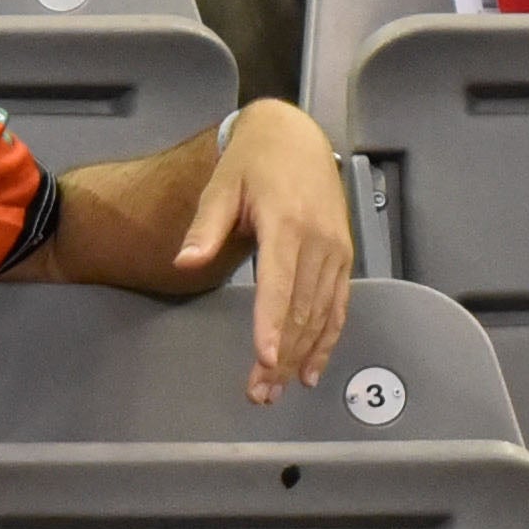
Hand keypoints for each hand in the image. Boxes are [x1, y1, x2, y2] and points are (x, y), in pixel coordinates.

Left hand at [175, 98, 352, 403]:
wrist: (296, 136)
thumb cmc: (253, 162)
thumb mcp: (221, 187)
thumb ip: (205, 228)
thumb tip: (184, 262)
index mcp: (286, 223)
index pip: (279, 283)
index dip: (272, 323)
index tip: (266, 358)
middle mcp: (318, 241)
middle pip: (300, 309)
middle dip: (281, 356)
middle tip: (259, 392)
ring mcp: (336, 251)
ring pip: (320, 314)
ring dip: (301, 357)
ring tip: (278, 390)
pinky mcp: (344, 257)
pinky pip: (339, 306)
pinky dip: (328, 340)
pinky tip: (313, 369)